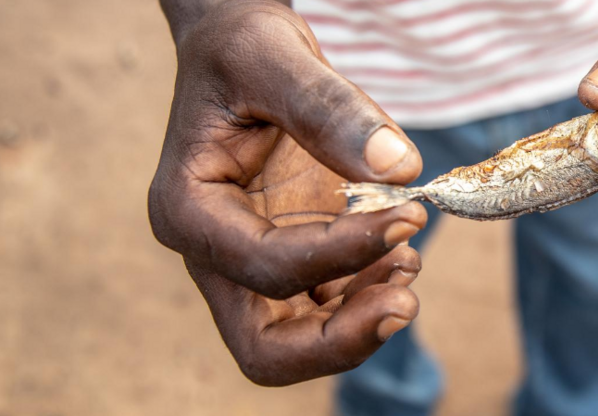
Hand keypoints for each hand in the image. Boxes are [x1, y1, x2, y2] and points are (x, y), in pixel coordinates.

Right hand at [149, 0, 425, 383]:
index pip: (266, 266)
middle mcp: (214, 253)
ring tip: (409, 256)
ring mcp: (252, 266)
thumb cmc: (241, 49)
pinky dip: (368, 295)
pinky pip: (329, 309)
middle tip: (405, 302)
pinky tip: (399, 252)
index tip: (405, 216)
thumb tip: (400, 168)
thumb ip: (330, 109)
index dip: (340, 255)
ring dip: (363, 319)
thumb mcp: (274, 56)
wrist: (244, 54)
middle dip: (339, 340)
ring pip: (301, 342)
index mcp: (188, 210)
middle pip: (266, 348)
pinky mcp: (291, 262)